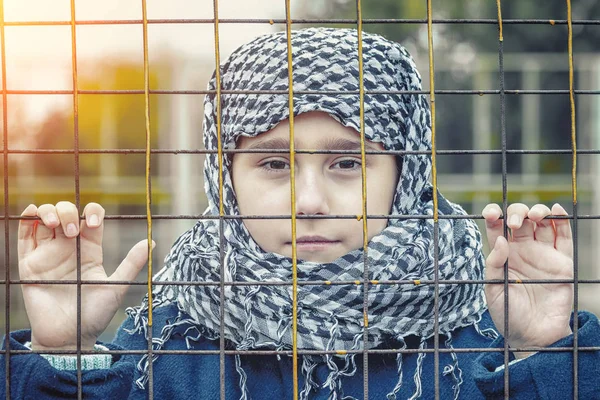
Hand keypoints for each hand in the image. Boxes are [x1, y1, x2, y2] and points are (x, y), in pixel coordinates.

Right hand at [18, 202, 152, 350]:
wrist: (69, 338)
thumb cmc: (94, 315)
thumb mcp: (117, 287)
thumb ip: (132, 264)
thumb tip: (151, 241)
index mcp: (91, 249)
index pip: (91, 218)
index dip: (92, 212)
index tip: (93, 224)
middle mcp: (69, 248)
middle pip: (66, 213)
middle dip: (68, 212)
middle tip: (72, 232)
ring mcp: (48, 254)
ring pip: (44, 220)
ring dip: (48, 212)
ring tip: (53, 224)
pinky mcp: (29, 264)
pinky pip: (24, 237)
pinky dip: (25, 220)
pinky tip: (31, 213)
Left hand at [482, 203, 572, 357]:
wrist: (533, 335)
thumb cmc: (508, 314)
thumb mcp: (493, 290)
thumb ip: (494, 265)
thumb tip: (501, 240)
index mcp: (502, 255)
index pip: (497, 228)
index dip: (494, 215)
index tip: (491, 214)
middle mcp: (522, 250)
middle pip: (520, 219)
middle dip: (516, 213)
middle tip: (515, 223)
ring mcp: (543, 254)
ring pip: (541, 223)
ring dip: (538, 212)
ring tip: (535, 216)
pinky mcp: (562, 262)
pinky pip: (563, 237)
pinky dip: (562, 221)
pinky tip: (556, 211)